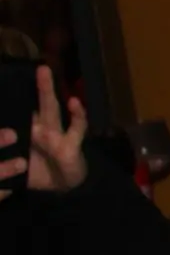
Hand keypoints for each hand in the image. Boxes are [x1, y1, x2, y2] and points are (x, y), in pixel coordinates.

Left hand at [0, 66, 85, 201]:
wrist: (63, 189)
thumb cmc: (38, 174)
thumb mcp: (16, 167)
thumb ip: (4, 161)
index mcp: (30, 132)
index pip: (23, 111)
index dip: (19, 97)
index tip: (13, 80)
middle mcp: (44, 129)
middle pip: (40, 104)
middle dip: (37, 86)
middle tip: (36, 66)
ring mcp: (58, 135)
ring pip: (52, 109)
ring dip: (47, 91)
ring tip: (43, 72)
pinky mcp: (72, 145)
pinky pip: (76, 128)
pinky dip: (77, 114)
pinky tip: (74, 103)